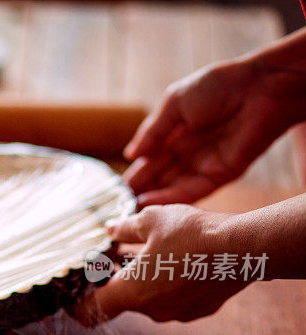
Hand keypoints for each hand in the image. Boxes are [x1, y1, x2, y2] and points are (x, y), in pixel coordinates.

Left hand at [87, 204, 249, 321]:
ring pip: (148, 297)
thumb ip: (124, 228)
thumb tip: (110, 228)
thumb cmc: (191, 234)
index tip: (72, 295)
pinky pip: (173, 298)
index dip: (78, 304)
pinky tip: (175, 258)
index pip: (92, 311)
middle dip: (115, 277)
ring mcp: (177, 313)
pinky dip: (167, 282)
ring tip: (143, 250)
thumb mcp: (150, 220)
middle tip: (113, 254)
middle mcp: (151, 310)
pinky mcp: (198, 310)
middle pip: (121, 298)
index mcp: (130, 293)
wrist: (244, 249)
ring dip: (142, 277)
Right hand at [124, 55, 305, 207]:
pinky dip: (172, 198)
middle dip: (139, 190)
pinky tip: (150, 202)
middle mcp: (189, 153)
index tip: (114, 188)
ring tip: (128, 207)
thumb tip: (130, 155)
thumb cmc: (219, 85)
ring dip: (152, 198)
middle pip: (159, 177)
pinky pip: (193, 190)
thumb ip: (153, 131)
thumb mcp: (175, 104)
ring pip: (173, 187)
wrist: (260, 87)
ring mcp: (205, 165)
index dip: (134, 173)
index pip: (150, 159)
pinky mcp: (222, 174)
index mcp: (176, 134)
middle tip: (116, 204)